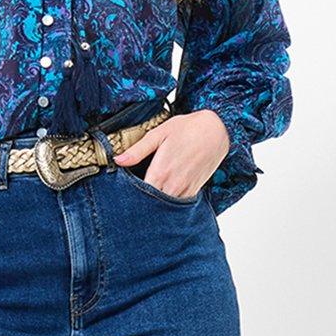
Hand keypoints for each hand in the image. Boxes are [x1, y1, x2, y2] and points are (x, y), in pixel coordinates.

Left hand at [111, 110, 229, 196]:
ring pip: (165, 206)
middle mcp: (172, 185)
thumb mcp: (159, 134)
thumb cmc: (187, 128)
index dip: (129, 196)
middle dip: (141, 202)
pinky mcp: (194, 190)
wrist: (217, 130)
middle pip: (151, 203)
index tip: (122, 194)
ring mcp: (184, 189)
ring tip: (146, 199)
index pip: (139, 194)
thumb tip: (118, 160)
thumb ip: (137, 150)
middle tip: (132, 199)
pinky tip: (163, 195)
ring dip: (156, 204)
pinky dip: (169, 202)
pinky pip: (178, 203)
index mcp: (160, 172)